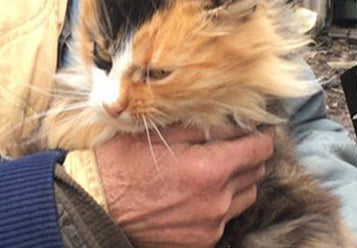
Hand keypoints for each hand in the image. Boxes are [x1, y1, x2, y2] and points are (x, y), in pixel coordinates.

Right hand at [94, 125, 273, 247]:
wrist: (96, 203)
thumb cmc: (122, 163)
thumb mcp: (161, 132)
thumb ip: (205, 125)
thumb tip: (237, 119)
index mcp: (210, 169)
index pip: (260, 149)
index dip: (260, 135)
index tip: (254, 129)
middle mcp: (216, 201)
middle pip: (256, 173)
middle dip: (246, 156)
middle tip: (227, 146)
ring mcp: (210, 226)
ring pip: (245, 198)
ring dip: (236, 182)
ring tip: (209, 171)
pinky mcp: (200, 241)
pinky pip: (224, 219)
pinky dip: (218, 204)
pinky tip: (194, 193)